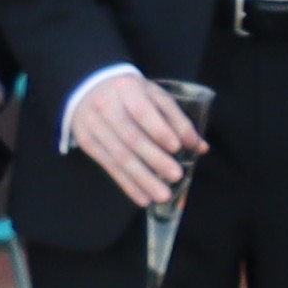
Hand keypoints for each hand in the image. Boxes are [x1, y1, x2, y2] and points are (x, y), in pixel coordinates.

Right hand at [65, 67, 206, 211]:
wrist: (89, 88)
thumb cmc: (133, 94)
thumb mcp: (155, 96)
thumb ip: (177, 119)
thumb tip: (199, 146)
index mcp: (126, 89)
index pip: (142, 111)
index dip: (159, 130)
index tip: (176, 147)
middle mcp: (105, 107)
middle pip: (131, 137)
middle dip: (155, 159)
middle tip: (176, 176)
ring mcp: (93, 126)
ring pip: (119, 157)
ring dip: (142, 179)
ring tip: (163, 195)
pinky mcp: (87, 143)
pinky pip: (109, 167)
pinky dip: (128, 185)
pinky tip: (143, 198)